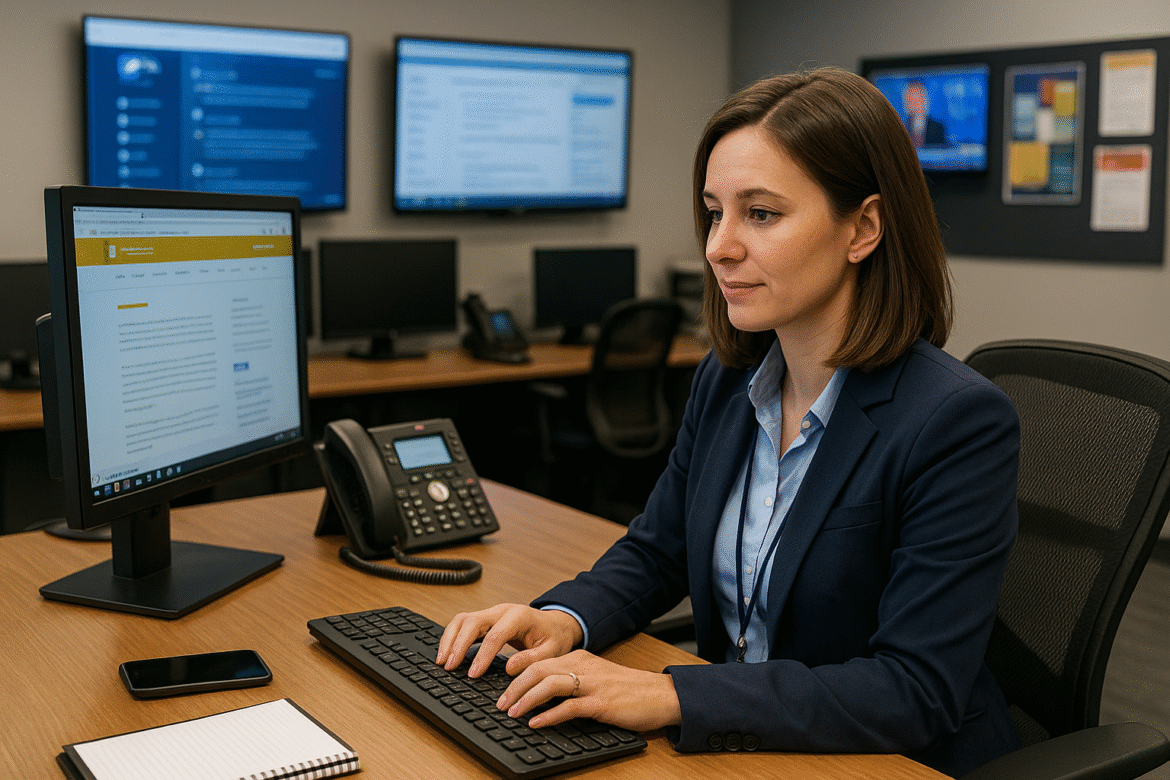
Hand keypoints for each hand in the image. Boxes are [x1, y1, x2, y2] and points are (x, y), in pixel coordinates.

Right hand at [436, 603, 582, 677]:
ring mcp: (492, 613)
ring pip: (462, 620)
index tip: (472, 674)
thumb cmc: (554, 637)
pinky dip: (452, 637)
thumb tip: (509, 668)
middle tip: (448, 667)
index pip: (494, 635)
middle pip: (471, 622)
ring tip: (442, 661)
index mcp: (519, 616)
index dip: (481, 655)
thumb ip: (532, 659)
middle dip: (458, 645)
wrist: (556, 624)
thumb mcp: (552, 651)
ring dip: (450, 639)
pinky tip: (447, 653)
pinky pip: (463, 624)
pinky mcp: (486, 619)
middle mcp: (502, 610)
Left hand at [498, 650, 682, 732]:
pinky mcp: (602, 703)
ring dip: (526, 699)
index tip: (502, 687)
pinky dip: (549, 715)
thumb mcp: (596, 677)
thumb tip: (542, 694)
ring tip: (511, 713)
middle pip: (538, 669)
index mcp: (580, 658)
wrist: (661, 695)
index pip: (540, 661)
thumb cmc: (629, 690)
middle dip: (514, 687)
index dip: (517, 674)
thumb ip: (572, 681)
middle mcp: (583, 666)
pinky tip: (536, 723)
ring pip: (550, 684)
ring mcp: (592, 684)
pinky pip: (569, 707)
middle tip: (499, 703)